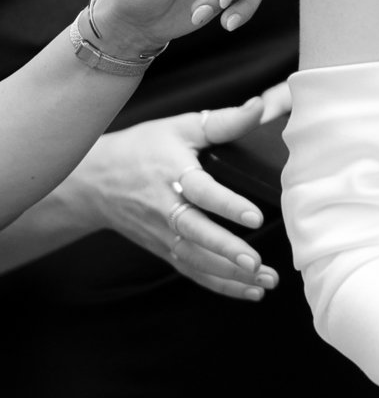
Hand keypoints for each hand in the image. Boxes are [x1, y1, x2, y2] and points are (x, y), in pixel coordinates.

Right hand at [73, 100, 278, 300]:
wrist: (95, 180)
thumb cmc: (144, 149)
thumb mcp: (181, 127)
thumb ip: (224, 121)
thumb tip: (260, 106)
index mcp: (172, 174)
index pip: (201, 191)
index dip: (227, 205)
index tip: (255, 216)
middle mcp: (165, 208)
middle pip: (195, 232)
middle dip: (226, 249)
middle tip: (256, 261)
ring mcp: (162, 233)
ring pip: (195, 259)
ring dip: (230, 274)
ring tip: (264, 280)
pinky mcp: (163, 249)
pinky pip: (191, 271)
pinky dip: (220, 285)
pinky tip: (250, 291)